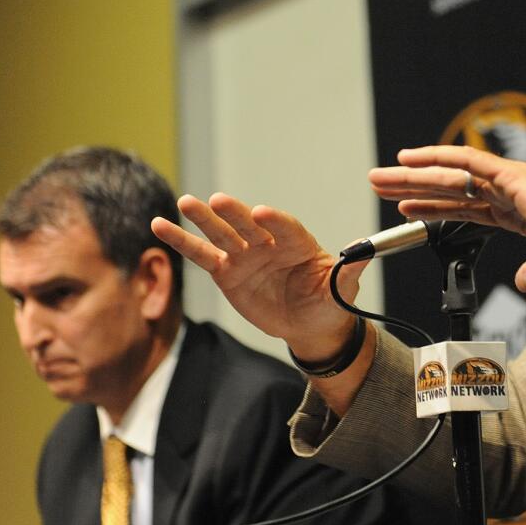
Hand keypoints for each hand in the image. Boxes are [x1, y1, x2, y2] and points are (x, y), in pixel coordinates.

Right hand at [150, 193, 364, 360]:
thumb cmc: (329, 302)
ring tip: (184, 202)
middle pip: (248, 225)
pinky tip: (160, 225)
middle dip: (233, 214)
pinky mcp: (226, 272)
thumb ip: (348, 271)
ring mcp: (245, 255)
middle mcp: (269, 243)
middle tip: (216, 201)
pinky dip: (181, 241)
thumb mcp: (342, 290)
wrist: (310, 324)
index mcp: (299, 243)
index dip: (274, 220)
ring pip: (221, 234)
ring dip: (202, 219)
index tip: (261, 213)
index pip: (285, 227)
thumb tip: (365, 249)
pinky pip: (201, 255)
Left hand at [369, 145, 525, 301]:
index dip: (434, 207)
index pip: (467, 208)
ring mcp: (513, 183)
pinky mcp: (515, 178)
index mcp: (520, 215)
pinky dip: (438, 158)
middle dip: (414, 186)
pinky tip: (410, 158)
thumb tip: (521, 280)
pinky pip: (469, 163)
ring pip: (453, 174)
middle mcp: (514, 194)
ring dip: (414, 173)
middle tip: (380, 183)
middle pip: (452, 188)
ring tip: (381, 174)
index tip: (406, 208)